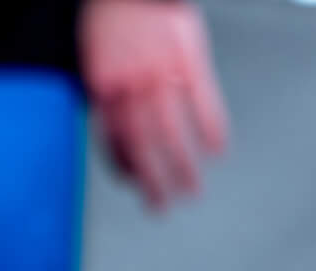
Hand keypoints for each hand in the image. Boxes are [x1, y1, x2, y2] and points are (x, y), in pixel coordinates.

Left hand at [79, 0, 228, 211]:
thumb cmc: (116, 13)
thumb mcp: (96, 56)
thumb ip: (107, 94)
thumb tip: (115, 135)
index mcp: (104, 84)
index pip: (112, 140)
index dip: (123, 167)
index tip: (133, 184)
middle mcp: (131, 82)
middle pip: (141, 144)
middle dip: (153, 181)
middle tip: (162, 206)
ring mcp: (161, 70)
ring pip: (171, 130)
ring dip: (183, 166)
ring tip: (193, 190)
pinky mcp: (189, 56)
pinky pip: (203, 100)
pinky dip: (212, 128)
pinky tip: (219, 150)